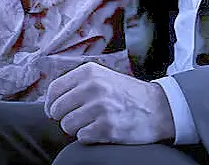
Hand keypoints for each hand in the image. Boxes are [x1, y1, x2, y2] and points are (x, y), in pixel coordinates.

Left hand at [44, 62, 174, 144]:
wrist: (158, 107)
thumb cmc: (128, 94)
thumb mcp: (103, 77)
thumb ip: (79, 83)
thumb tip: (51, 99)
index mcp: (89, 72)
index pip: (54, 89)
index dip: (51, 103)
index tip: (54, 111)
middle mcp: (92, 87)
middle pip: (57, 110)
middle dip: (65, 117)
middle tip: (80, 117)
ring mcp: (99, 107)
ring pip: (67, 125)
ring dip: (78, 128)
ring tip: (94, 121)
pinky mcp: (106, 127)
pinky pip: (82, 137)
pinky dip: (90, 136)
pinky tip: (103, 129)